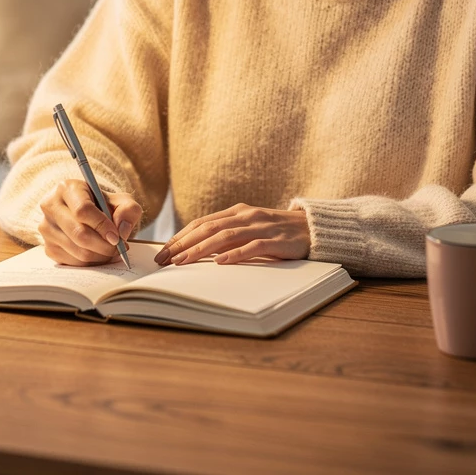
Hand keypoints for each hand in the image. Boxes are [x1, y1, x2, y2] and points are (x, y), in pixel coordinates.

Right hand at [38, 179, 142, 265]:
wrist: (85, 213)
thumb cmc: (102, 205)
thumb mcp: (120, 201)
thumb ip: (128, 210)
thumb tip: (121, 230)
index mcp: (67, 188)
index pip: (82, 210)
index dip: (102, 226)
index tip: (117, 237)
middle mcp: (51, 206)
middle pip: (79, 233)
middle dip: (104, 245)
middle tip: (119, 248)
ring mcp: (46, 228)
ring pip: (77, 251)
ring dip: (100, 256)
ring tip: (111, 250)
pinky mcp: (48, 247)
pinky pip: (73, 263)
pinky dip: (90, 263)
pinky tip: (98, 253)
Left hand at [154, 203, 310, 265]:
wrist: (311, 228)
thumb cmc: (276, 231)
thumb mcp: (250, 227)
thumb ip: (229, 234)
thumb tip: (197, 249)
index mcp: (237, 212)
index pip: (202, 223)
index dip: (181, 236)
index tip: (164, 251)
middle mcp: (246, 216)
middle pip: (208, 228)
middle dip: (184, 244)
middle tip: (165, 259)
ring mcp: (260, 227)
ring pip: (225, 236)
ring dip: (201, 249)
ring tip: (184, 261)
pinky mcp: (275, 240)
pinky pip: (252, 247)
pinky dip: (235, 254)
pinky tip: (220, 263)